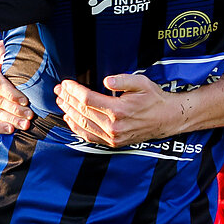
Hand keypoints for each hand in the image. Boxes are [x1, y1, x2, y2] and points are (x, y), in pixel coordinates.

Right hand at [0, 55, 31, 132]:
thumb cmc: (7, 70)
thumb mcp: (6, 60)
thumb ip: (4, 52)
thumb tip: (2, 52)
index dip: (12, 94)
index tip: (26, 101)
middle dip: (15, 109)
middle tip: (30, 115)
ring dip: (11, 119)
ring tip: (25, 124)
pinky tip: (11, 130)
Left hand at [54, 73, 186, 147]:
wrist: (166, 119)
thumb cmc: (153, 99)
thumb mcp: (141, 83)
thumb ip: (123, 80)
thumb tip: (107, 81)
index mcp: (119, 110)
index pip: (87, 99)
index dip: (73, 90)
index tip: (66, 83)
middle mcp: (113, 126)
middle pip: (82, 111)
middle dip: (67, 99)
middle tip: (58, 90)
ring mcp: (112, 137)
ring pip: (83, 124)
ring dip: (69, 112)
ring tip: (61, 101)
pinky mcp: (112, 143)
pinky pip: (89, 136)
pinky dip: (76, 128)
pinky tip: (69, 118)